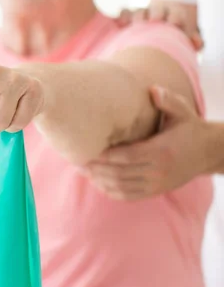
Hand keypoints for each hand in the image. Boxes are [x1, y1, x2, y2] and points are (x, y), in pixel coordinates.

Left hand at [83, 85, 209, 199]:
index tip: (87, 150)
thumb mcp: (182, 111)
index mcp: (161, 150)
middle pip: (119, 173)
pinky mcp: (155, 191)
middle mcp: (158, 170)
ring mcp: (156, 184)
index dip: (105, 156)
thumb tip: (152, 90)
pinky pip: (127, 196)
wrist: (208, 152)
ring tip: (83, 170)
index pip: (127, 156)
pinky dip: (110, 191)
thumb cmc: (189, 128)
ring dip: (99, 180)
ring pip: (121, 187)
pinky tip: (97, 181)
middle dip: (96, 169)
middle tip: (77, 161)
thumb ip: (167, 101)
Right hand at [117, 0, 202, 49]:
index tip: (175, 24)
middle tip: (155, 20)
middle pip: (156, 9)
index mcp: (173, 15)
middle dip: (156, 13)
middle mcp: (157, 12)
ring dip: (138, 16)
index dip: (175, 17)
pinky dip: (123, 16)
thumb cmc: (172, 38)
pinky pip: (124, 12)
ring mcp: (142, 14)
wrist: (158, 30)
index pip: (175, 13)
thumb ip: (192, 40)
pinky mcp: (128, 18)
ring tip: (136, 25)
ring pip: (139, 11)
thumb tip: (197, 43)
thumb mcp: (184, 38)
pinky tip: (120, 24)